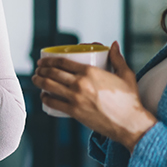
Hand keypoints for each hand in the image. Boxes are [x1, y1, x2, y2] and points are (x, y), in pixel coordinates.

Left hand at [31, 42, 156, 150]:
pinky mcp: (74, 112)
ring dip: (38, 81)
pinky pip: (53, 103)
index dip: (49, 60)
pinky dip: (44, 98)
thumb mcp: (126, 75)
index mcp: (90, 71)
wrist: (130, 123)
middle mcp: (80, 83)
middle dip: (41, 70)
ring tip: (36, 79)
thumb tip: (113, 44)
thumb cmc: (129, 99)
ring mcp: (76, 98)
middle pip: (52, 73)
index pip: (62, 62)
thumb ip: (117, 58)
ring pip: (49, 86)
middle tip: (38, 70)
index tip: (43, 61)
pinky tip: (43, 96)